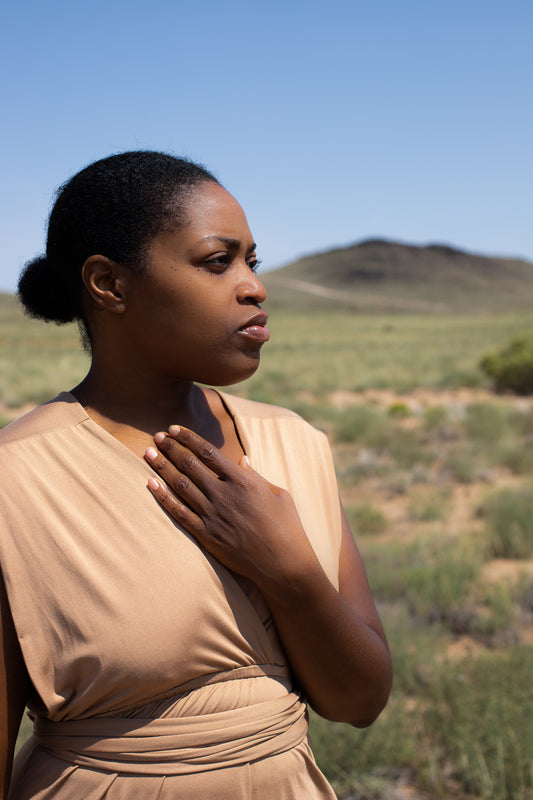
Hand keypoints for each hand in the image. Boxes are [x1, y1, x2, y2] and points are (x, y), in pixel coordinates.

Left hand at [144, 426, 319, 593]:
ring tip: (148, 453)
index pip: (209, 452)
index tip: (174, 429)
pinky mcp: (207, 536)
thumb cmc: (287, 528)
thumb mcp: (279, 495)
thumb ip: (256, 476)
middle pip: (190, 465)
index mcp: (243, 481)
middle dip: (171, 448)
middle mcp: (225, 495)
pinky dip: (163, 497)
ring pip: (180, 485)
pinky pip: (179, 513)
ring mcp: (213, 516)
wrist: (283, 565)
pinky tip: (151, 484)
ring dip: (162, 467)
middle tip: (157, 436)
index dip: (189, 439)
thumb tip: (242, 460)